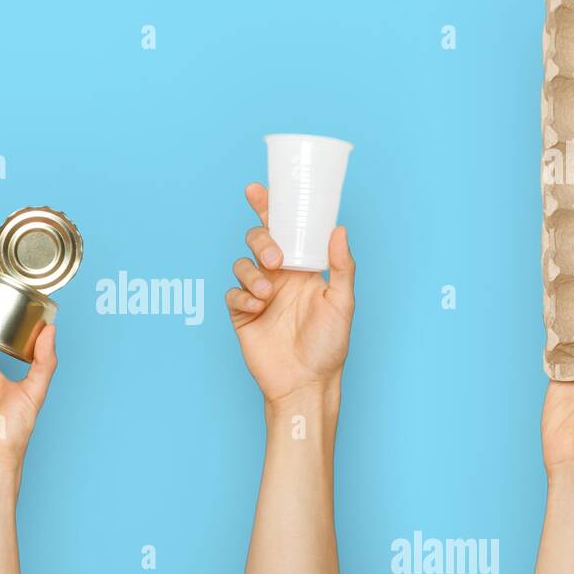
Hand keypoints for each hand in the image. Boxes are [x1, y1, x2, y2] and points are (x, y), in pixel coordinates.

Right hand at [226, 182, 355, 402]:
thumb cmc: (329, 345)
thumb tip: (339, 228)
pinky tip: (257, 309)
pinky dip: (242, 296)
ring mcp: (258, 294)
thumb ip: (341, 266)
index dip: (269, 208)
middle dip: (262, 242)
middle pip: (258, 240)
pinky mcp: (242, 314)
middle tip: (275, 261)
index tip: (258, 190)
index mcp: (302, 268)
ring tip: (268, 295)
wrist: (305, 382)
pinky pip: (231, 293)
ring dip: (252, 274)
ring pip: (241, 264)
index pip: (285, 230)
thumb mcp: (342, 303)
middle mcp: (279, 276)